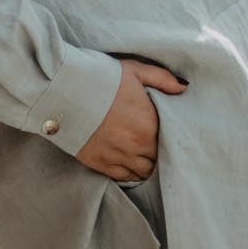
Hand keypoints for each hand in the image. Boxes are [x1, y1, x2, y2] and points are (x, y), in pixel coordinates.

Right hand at [72, 57, 186, 180]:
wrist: (63, 91)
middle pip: (160, 158)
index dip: (171, 137)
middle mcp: (138, 144)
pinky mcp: (101, 164)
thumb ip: (162, 79)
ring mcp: (119, 156)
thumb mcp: (135, 70)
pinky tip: (131, 165)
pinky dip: (131, 174)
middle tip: (157, 144)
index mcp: (149, 122)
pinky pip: (125, 178)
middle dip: (161, 152)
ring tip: (145, 156)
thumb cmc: (101, 77)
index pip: (172, 139)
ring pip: (144, 172)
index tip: (168, 132)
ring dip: (148, 165)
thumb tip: (183, 88)